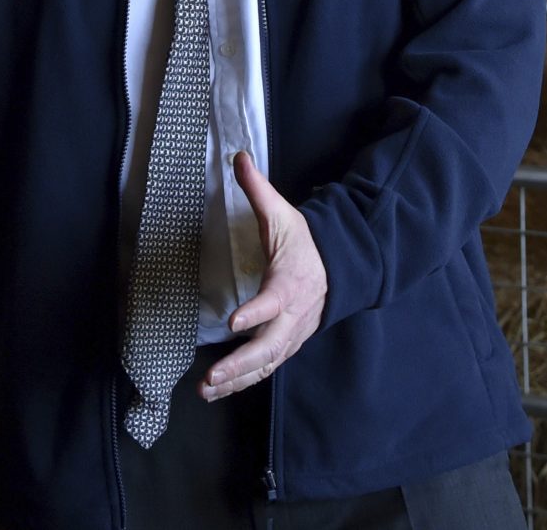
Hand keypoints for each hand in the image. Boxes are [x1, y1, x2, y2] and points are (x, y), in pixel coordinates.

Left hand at [201, 153, 326, 401]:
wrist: (339, 267)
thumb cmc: (305, 243)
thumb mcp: (282, 214)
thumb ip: (257, 189)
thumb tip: (237, 156)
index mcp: (290, 283)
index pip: (273, 302)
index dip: (256, 313)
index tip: (235, 323)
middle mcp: (292, 316)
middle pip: (269, 346)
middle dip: (240, 363)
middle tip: (211, 375)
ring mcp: (291, 335)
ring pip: (266, 364)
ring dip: (237, 379)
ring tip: (207, 389)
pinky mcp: (287, 346)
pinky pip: (266, 369)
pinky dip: (243, 382)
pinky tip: (218, 390)